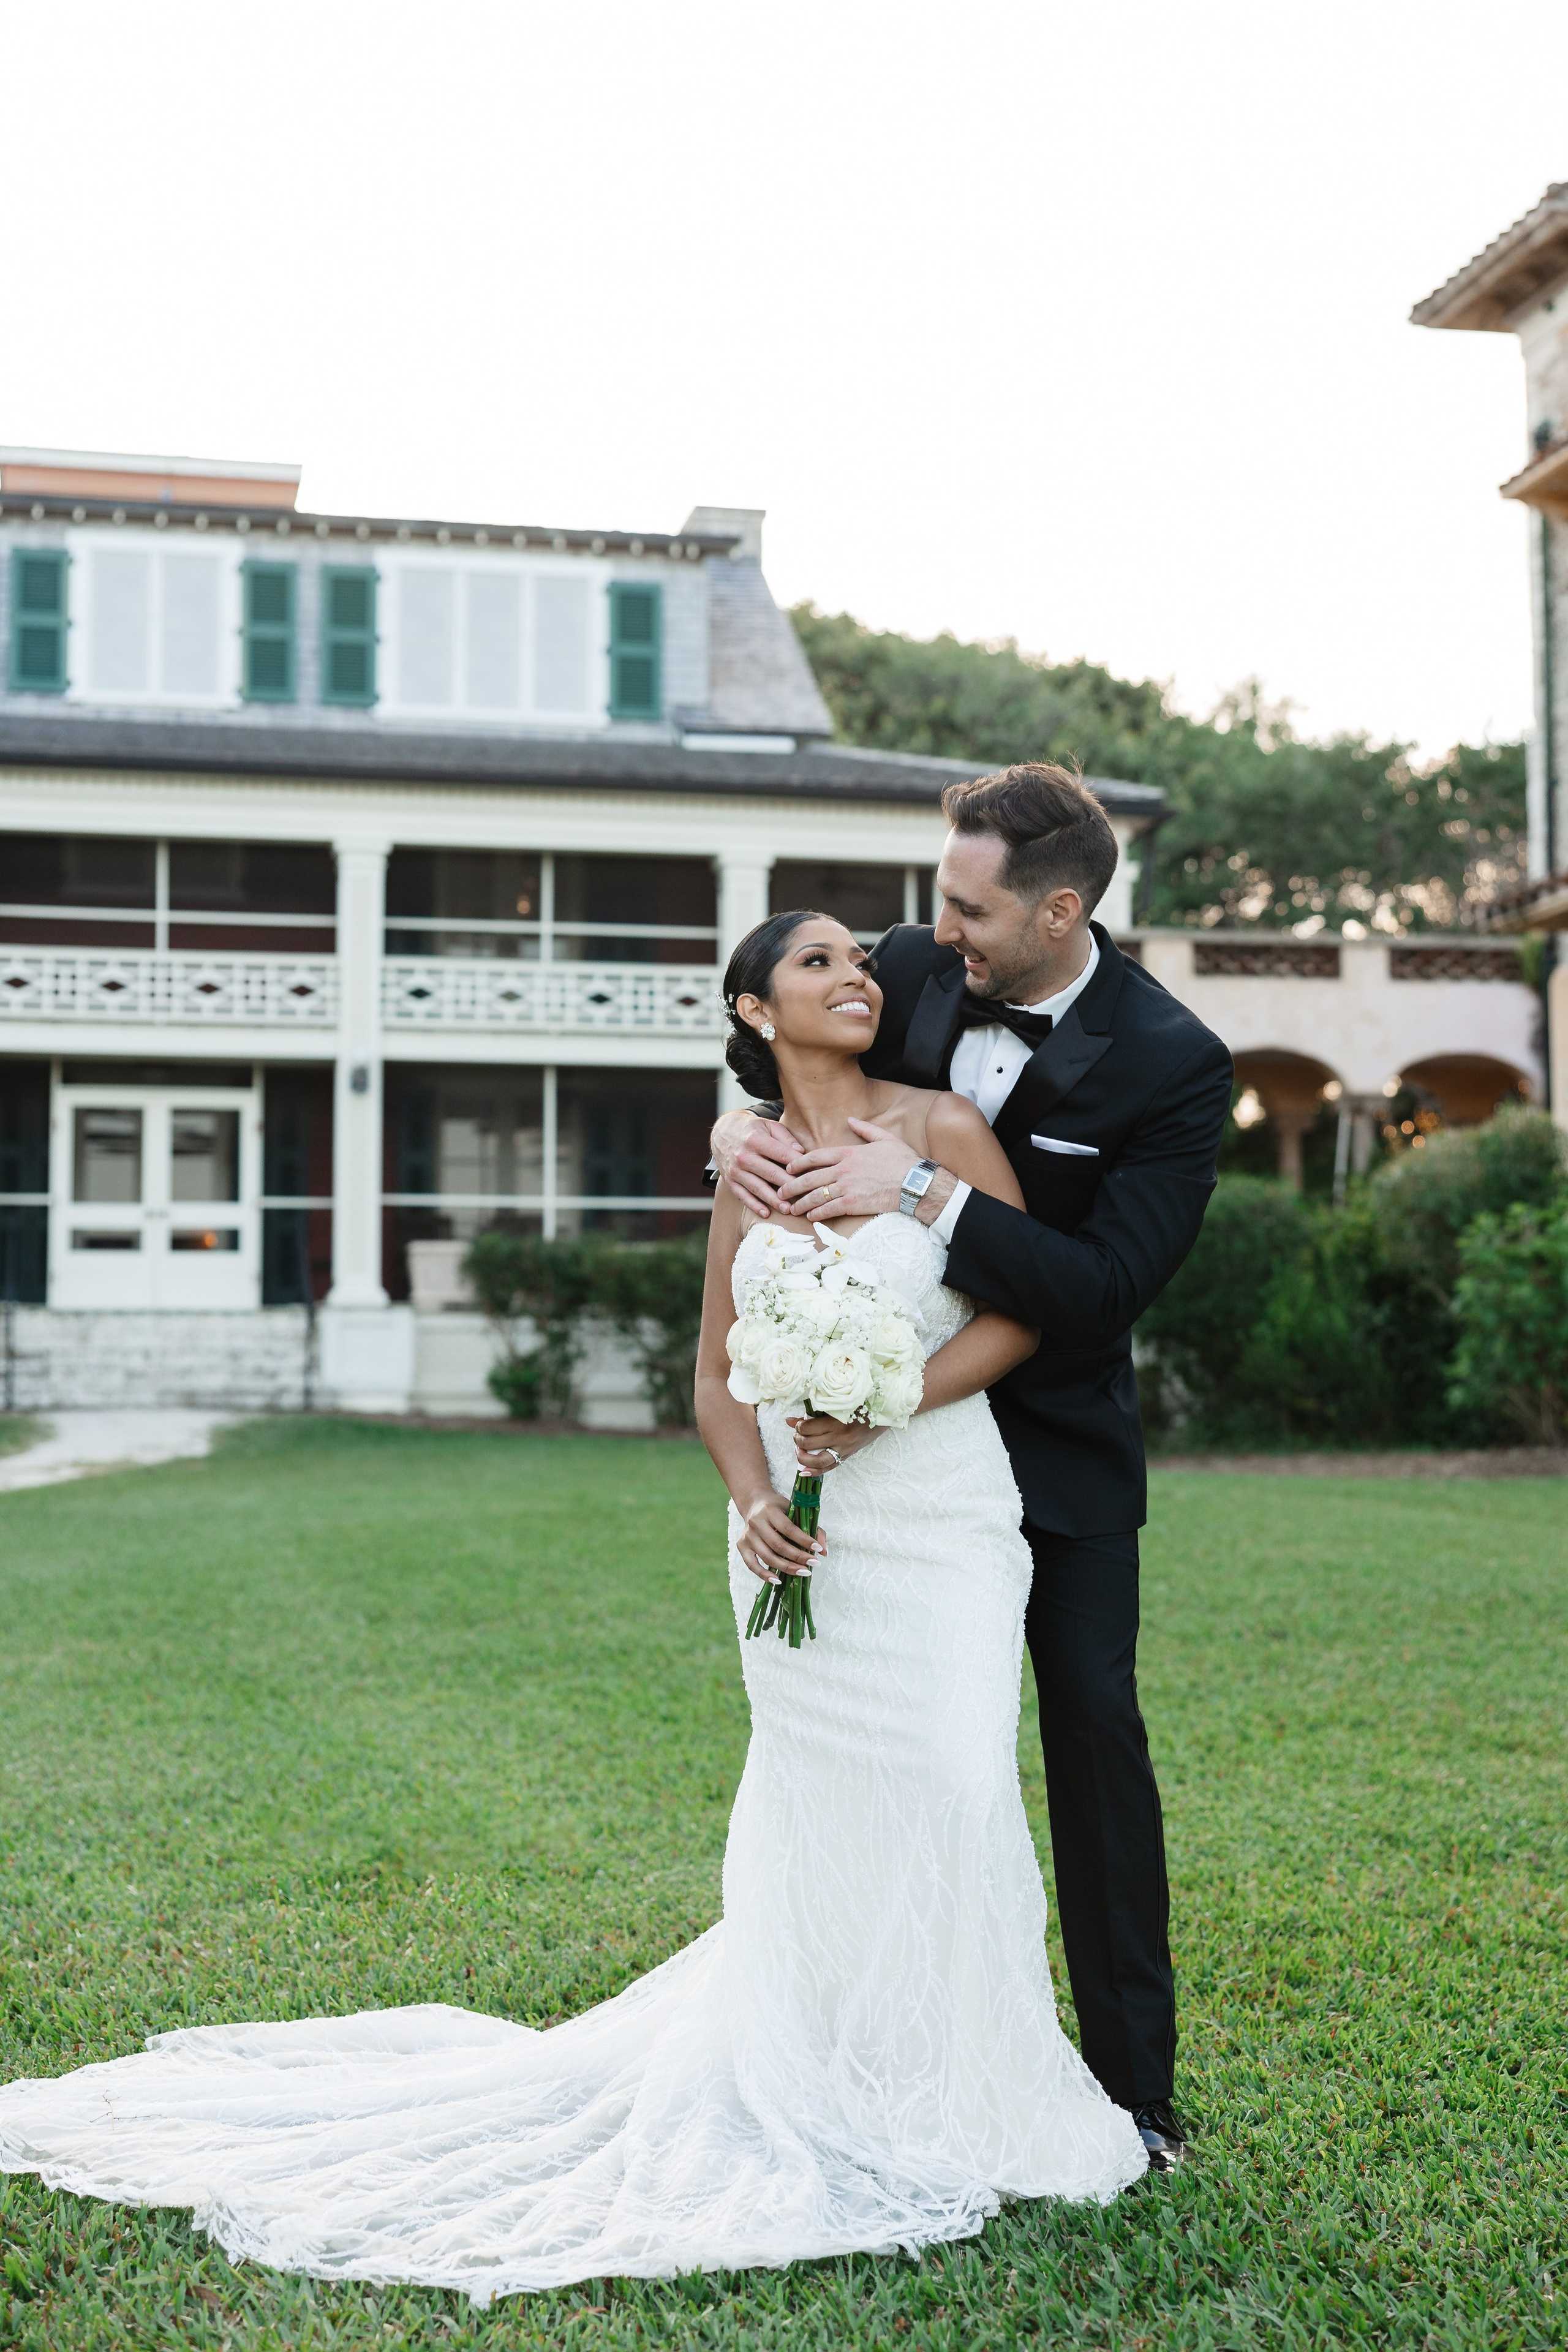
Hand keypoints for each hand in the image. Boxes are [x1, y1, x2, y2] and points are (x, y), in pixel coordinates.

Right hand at [711, 1112, 805, 1219]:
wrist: (723, 1132)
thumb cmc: (752, 1129)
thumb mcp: (768, 1125)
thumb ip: (786, 1138)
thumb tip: (801, 1153)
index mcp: (755, 1140)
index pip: (780, 1154)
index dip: (796, 1165)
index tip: (810, 1174)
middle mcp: (743, 1156)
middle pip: (771, 1173)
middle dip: (789, 1186)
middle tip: (804, 1196)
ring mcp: (735, 1170)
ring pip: (757, 1188)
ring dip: (773, 1200)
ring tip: (788, 1209)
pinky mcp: (730, 1181)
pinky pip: (742, 1196)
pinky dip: (754, 1205)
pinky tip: (766, 1213)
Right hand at [737, 1491, 826, 1584]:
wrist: (755, 1503)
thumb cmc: (779, 1508)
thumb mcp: (795, 1510)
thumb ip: (812, 1528)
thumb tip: (824, 1551)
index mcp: (770, 1510)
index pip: (788, 1528)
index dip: (803, 1540)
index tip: (817, 1549)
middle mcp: (756, 1523)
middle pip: (778, 1545)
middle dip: (798, 1557)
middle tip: (814, 1564)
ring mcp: (747, 1535)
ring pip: (767, 1557)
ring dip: (786, 1567)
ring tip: (803, 1572)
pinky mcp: (741, 1545)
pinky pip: (752, 1565)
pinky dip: (764, 1575)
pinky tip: (778, 1580)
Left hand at [779, 1119, 917, 1220]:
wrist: (915, 1183)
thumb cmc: (903, 1161)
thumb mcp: (885, 1138)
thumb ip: (865, 1129)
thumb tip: (850, 1119)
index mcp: (848, 1153)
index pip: (815, 1157)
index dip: (798, 1163)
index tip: (789, 1169)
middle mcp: (843, 1169)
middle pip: (809, 1177)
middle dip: (792, 1185)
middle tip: (782, 1191)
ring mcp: (846, 1187)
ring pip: (815, 1195)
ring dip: (801, 1203)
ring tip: (792, 1208)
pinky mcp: (852, 1204)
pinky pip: (828, 1209)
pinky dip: (816, 1213)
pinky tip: (810, 1216)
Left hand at [787, 1414, 885, 1472]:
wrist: (882, 1415)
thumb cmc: (860, 1406)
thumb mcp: (837, 1406)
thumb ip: (814, 1413)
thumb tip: (789, 1420)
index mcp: (837, 1421)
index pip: (808, 1428)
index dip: (798, 1426)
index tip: (798, 1423)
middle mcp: (840, 1437)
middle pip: (809, 1444)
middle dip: (797, 1440)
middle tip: (797, 1435)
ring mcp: (844, 1449)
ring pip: (818, 1460)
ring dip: (803, 1457)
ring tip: (799, 1450)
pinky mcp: (848, 1455)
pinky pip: (829, 1467)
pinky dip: (815, 1472)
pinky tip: (804, 1472)